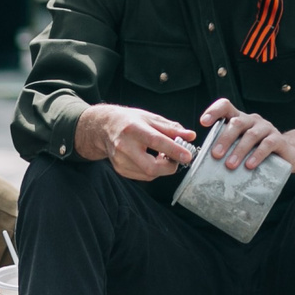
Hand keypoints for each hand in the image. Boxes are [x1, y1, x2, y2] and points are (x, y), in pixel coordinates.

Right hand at [75, 102, 197, 180]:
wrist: (104, 127)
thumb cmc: (129, 121)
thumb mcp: (150, 118)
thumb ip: (171, 128)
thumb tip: (190, 136)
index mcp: (133, 129)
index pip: (156, 141)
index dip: (174, 150)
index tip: (187, 155)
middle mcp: (124, 146)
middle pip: (151, 166)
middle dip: (169, 166)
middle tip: (176, 158)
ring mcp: (120, 160)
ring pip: (149, 174)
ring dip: (162, 168)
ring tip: (161, 155)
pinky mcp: (120, 170)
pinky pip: (144, 176)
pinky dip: (152, 170)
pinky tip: (150, 158)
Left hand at [198, 99, 294, 175]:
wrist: (289, 155)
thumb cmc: (257, 151)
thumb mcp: (241, 147)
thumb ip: (227, 148)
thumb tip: (203, 162)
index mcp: (240, 119)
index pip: (226, 106)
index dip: (214, 111)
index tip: (203, 123)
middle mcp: (253, 120)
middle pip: (237, 122)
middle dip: (224, 138)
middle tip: (215, 154)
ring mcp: (267, 128)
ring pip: (251, 135)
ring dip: (239, 150)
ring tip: (230, 165)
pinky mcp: (279, 140)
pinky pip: (267, 145)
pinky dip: (257, 155)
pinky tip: (249, 165)